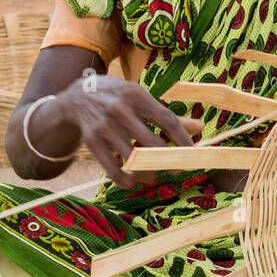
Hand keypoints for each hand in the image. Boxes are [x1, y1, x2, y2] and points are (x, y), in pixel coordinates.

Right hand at [54, 74, 195, 188]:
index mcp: (136, 95)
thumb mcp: (139, 98)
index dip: (183, 140)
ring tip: (153, 174)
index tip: (192, 154)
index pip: (167, 120)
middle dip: (168, 161)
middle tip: (174, 167)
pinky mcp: (92, 141)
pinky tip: (133, 180)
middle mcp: (120, 109)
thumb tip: (199, 128)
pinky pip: (113, 170)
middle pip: (153, 143)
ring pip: (135, 160)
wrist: (76, 96)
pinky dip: (126, 181)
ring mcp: (104, 126)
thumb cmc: (116, 96)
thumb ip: (167, 115)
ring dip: (148, 174)